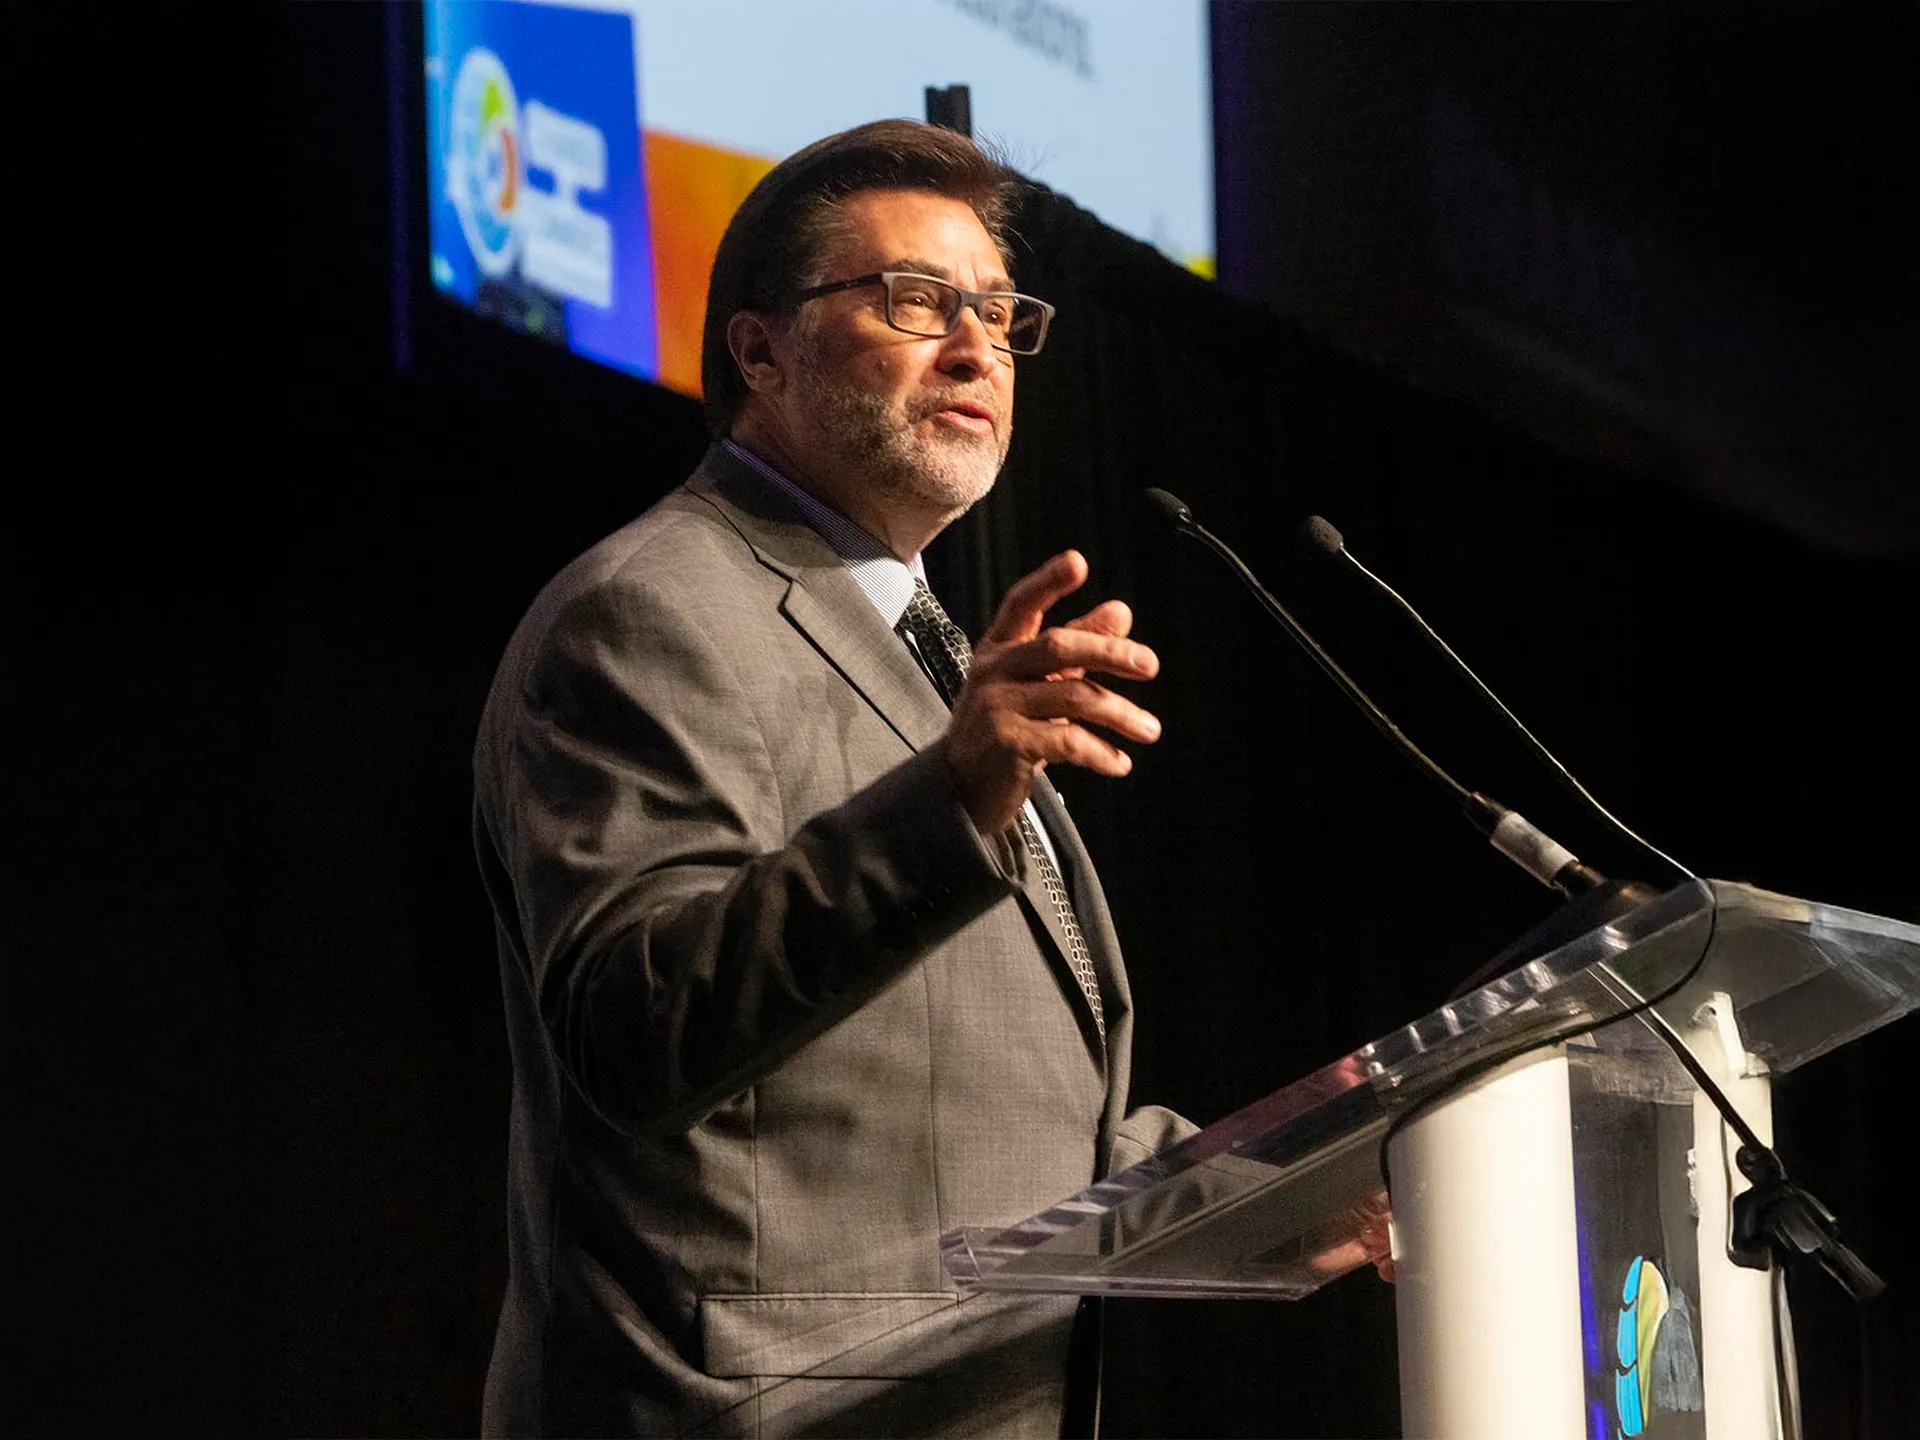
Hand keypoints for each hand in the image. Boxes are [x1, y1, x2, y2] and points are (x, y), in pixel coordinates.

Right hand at [939, 550, 1160, 834]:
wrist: (960, 789)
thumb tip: (1120, 612)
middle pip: (1059, 646)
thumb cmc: (1002, 728)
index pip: (1022, 605)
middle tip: (1148, 665)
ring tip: (1149, 730)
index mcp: (998, 648)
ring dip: (1120, 714)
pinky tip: (1120, 762)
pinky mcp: (1006, 743)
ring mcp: (997, 706)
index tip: (1077, 562)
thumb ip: (1077, 648)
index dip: (1048, 582)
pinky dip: (1101, 753)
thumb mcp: (1037, 682)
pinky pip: (1068, 742)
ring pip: (1073, 697)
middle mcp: (993, 671)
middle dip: (1109, 652)